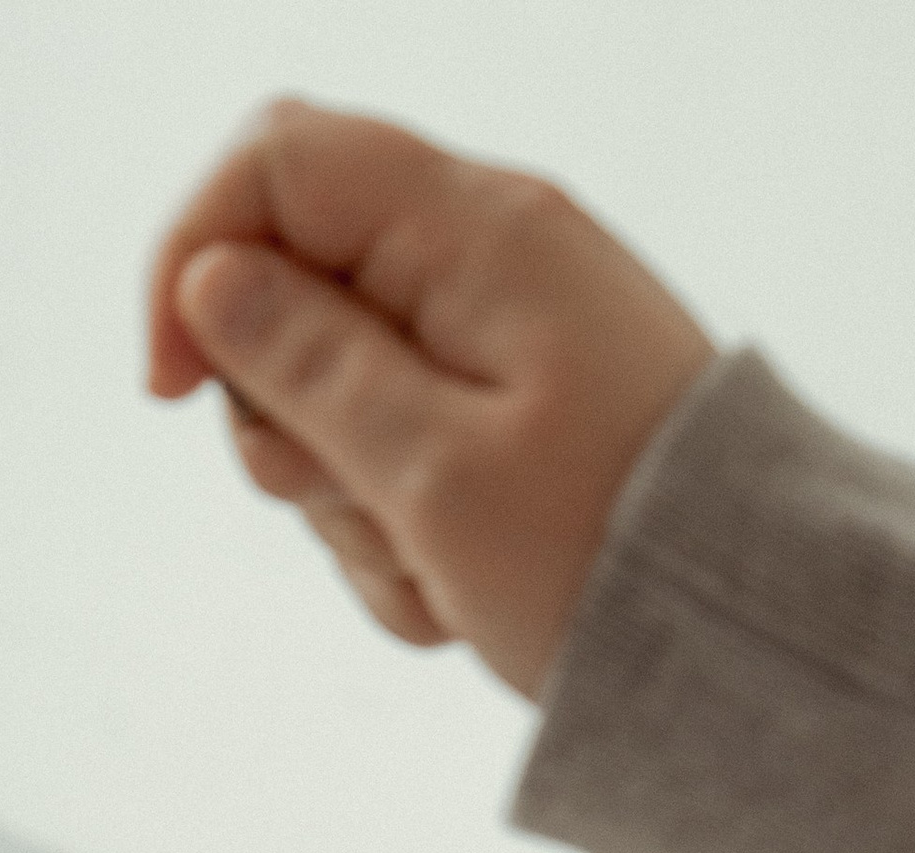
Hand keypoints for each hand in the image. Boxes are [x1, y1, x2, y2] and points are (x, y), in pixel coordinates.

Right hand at [145, 98, 715, 696]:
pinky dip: (396, 534)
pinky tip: (456, 585)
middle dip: (278, 420)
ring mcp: (496, 336)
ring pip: (330, 398)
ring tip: (430, 566)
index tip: (170, 396)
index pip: (273, 161)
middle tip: (358, 506)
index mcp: (471, 233)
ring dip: (343, 504)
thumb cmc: (604, 552)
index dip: (189, 262)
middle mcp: (484, 258)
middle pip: (286, 292)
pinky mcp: (505, 412)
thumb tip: (210, 280)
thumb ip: (307, 365)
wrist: (745, 629)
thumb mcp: (430, 471)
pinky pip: (392, 459)